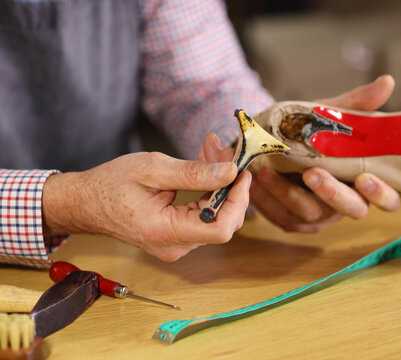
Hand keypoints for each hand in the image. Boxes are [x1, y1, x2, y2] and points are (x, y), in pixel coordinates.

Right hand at [42, 152, 250, 260]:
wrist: (85, 203)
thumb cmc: (111, 184)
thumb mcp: (152, 169)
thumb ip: (194, 173)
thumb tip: (230, 172)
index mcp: (165, 232)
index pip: (220, 228)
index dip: (238, 200)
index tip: (241, 172)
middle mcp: (174, 246)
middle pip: (222, 220)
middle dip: (229, 183)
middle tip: (222, 150)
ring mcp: (176, 244)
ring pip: (215, 216)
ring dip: (219, 183)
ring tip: (210, 150)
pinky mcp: (176, 237)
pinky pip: (203, 215)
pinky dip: (209, 190)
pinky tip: (203, 166)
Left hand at [200, 75, 400, 231]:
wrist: (274, 141)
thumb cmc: (313, 131)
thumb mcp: (332, 115)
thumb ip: (356, 104)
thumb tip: (387, 82)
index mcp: (367, 180)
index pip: (389, 198)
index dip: (381, 193)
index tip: (364, 178)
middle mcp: (348, 202)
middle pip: (352, 211)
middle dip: (332, 194)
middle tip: (311, 173)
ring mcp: (321, 215)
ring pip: (311, 214)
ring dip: (288, 194)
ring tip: (268, 171)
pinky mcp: (294, 221)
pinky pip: (283, 217)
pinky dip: (266, 199)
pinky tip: (255, 179)